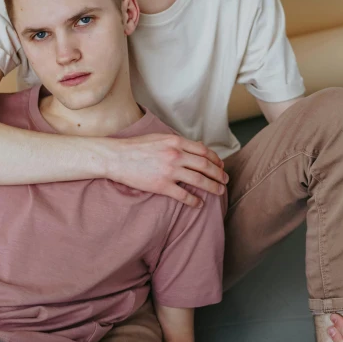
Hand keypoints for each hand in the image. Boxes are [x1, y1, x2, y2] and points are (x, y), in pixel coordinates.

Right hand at [111, 133, 228, 207]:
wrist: (117, 157)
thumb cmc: (136, 147)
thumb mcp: (159, 137)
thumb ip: (178, 142)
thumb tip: (196, 146)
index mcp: (176, 141)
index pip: (203, 151)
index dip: (216, 159)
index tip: (220, 165)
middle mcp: (176, 155)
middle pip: (205, 166)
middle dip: (219, 174)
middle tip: (225, 180)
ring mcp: (169, 171)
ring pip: (199, 180)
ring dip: (213, 187)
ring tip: (219, 192)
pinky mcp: (162, 186)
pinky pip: (184, 195)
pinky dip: (194, 201)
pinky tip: (199, 204)